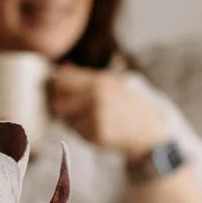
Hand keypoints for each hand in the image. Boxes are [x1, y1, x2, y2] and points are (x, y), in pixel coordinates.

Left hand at [48, 65, 171, 158]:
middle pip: (57, 101)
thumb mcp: (110, 82)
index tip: (57, 90)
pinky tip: (94, 127)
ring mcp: (96, 118)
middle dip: (58, 104)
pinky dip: (80, 130)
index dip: (54, 85)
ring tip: (86, 117)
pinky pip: (75, 132)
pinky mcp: (96, 136)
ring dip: (70, 118)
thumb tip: (62, 67)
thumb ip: (84, 75)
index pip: (61, 79)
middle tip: (67, 107)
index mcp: (99, 81)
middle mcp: (96, 98)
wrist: (147, 128)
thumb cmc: (125, 103)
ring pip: (65, 118)